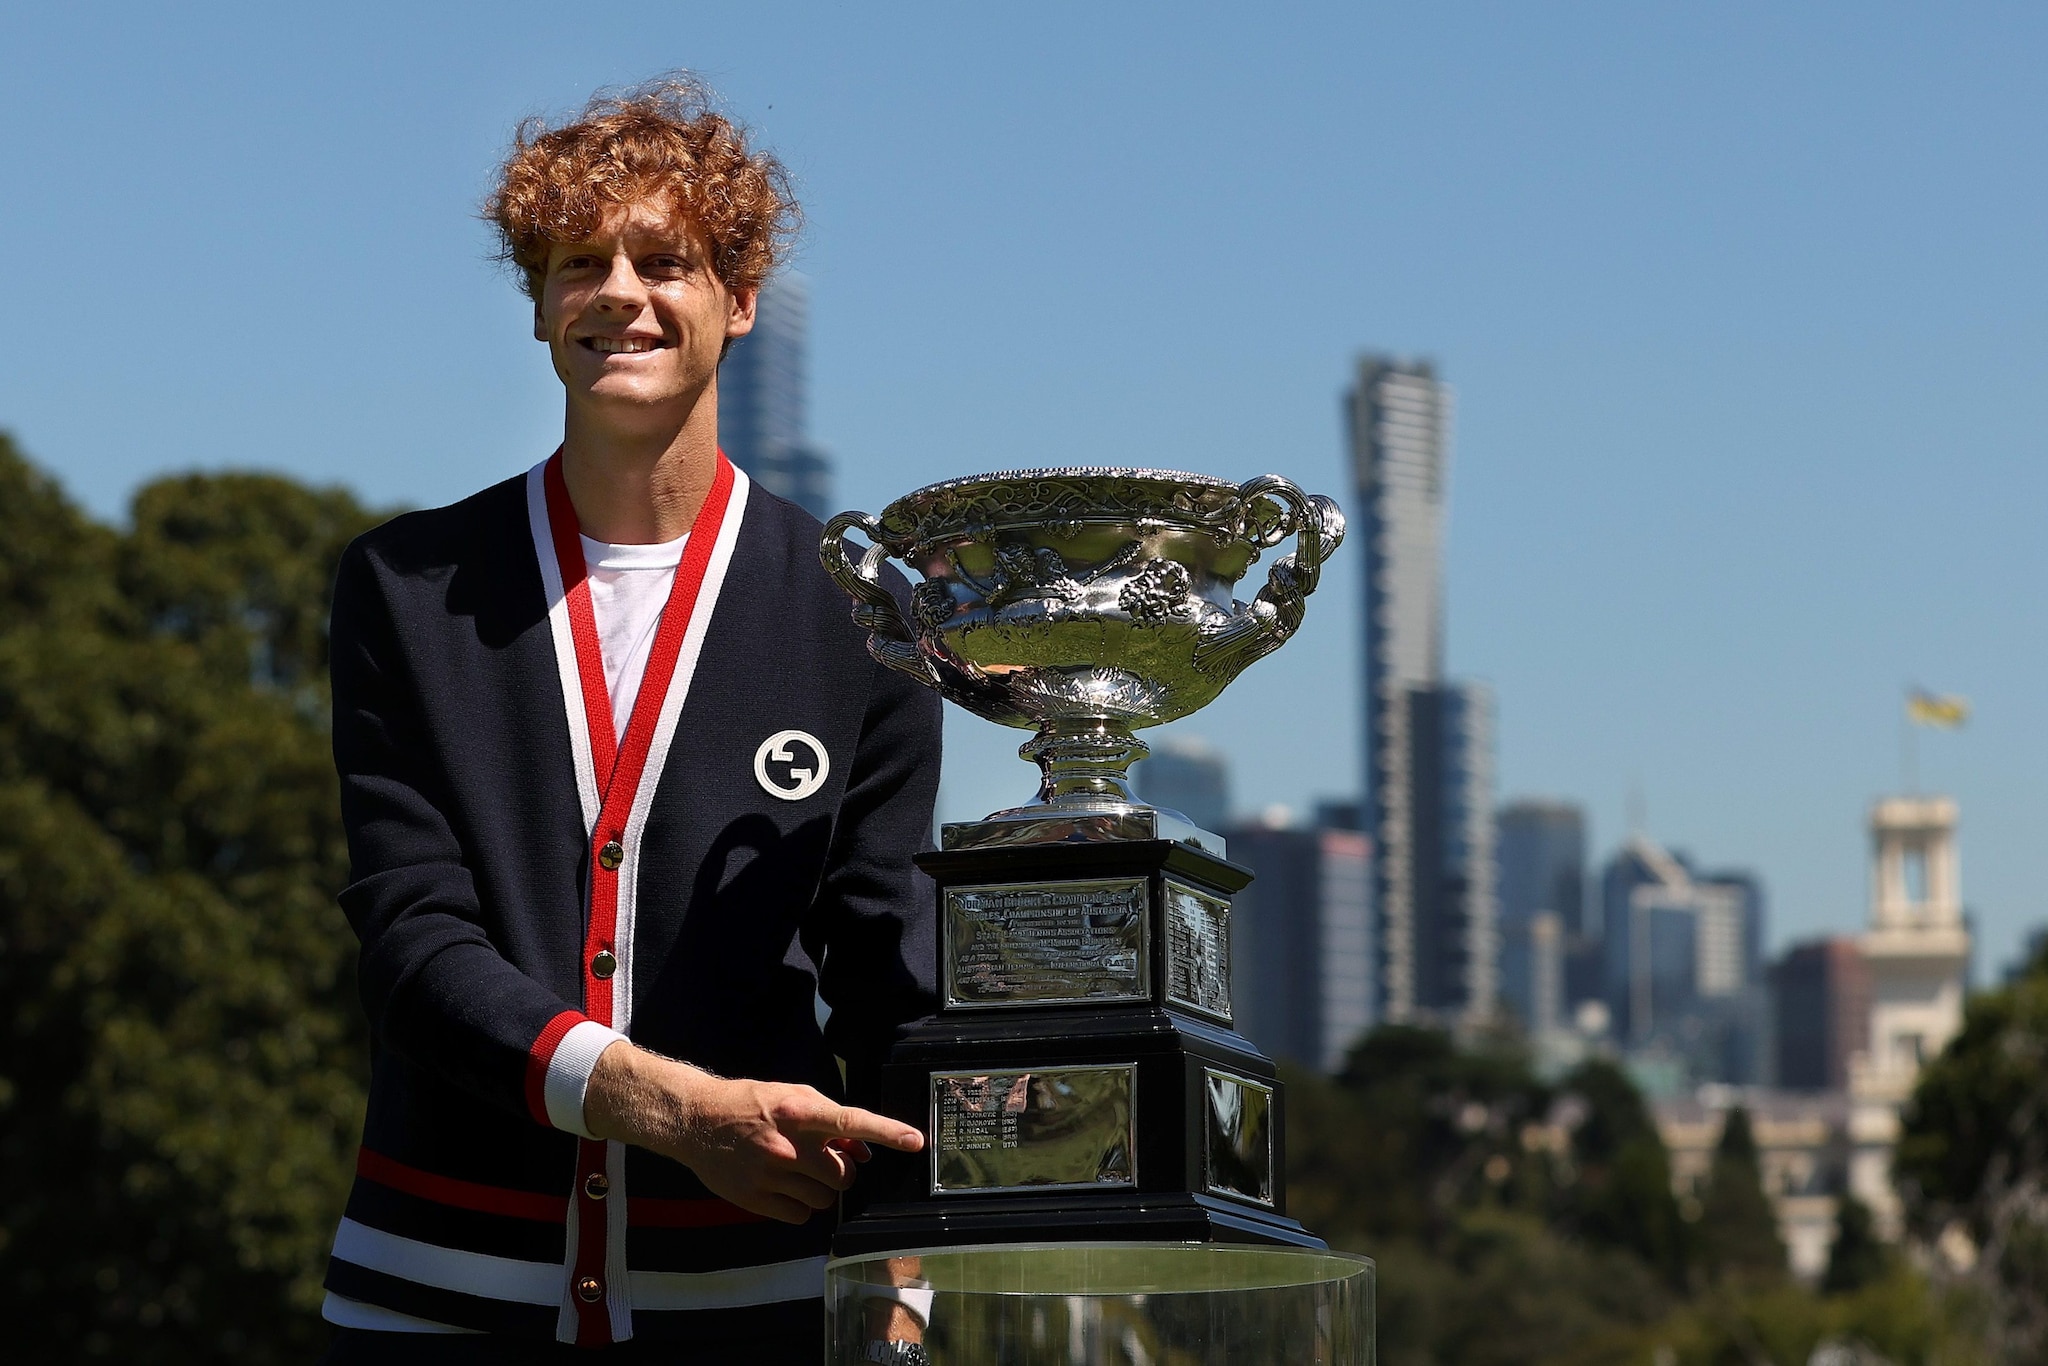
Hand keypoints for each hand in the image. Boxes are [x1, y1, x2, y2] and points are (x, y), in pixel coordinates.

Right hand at [582, 1042, 923, 1224]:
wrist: (696, 1120)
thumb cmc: (751, 1103)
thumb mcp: (793, 1096)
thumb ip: (830, 1119)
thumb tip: (864, 1149)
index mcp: (799, 1111)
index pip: (852, 1122)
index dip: (887, 1132)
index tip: (915, 1141)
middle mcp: (787, 1144)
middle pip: (842, 1175)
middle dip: (841, 1172)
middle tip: (824, 1161)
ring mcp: (770, 1174)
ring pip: (823, 1199)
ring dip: (821, 1190)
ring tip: (799, 1172)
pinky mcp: (754, 1198)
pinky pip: (800, 1216)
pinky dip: (801, 1207)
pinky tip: (784, 1187)